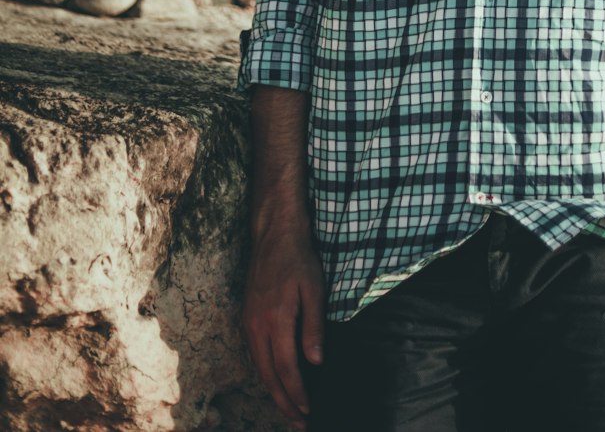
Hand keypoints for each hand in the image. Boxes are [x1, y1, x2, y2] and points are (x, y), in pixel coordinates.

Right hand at [241, 224, 326, 429]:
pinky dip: (265, 373)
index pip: (286, 368)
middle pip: (268, 375)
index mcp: (276, 319)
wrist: (274, 233)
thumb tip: (316, 362)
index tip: (308, 411)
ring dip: (273, 391)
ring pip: (258, 367)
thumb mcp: (314, 288)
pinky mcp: (246, 317)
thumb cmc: (299, 258)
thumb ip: (314, 326)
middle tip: (299, 421)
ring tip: (289, 408)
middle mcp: (256, 325)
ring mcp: (248, 321)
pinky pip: (254, 354)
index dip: (297, 393)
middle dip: (283, 402)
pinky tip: (277, 380)